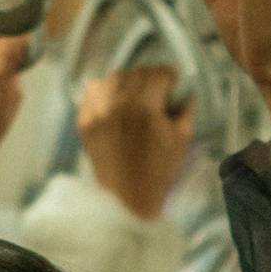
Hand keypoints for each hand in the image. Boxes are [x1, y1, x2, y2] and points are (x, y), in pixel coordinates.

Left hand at [78, 65, 196, 218]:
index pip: (158, 74)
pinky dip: (104, 90)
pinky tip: (114, 100)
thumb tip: (184, 94)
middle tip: (157, 89)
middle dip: (150, 78)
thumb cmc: (160, 171)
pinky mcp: (84, 120)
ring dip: (127, 81)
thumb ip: (185, 111)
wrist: (127, 198)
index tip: (174, 82)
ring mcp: (97, 111)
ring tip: (134, 93)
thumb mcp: (182, 140)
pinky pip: (92, 92)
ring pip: (112, 78)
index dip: (169, 76)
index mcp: (145, 107)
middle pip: (136, 73)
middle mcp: (118, 103)